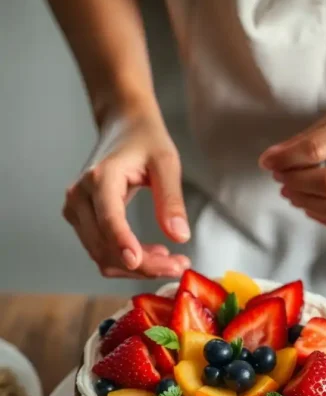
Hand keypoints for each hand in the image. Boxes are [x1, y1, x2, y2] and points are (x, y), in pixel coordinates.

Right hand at [63, 108, 190, 277]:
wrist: (123, 128)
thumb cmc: (145, 141)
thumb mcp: (166, 163)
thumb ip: (172, 200)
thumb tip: (180, 237)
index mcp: (100, 178)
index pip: (108, 218)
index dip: (122, 243)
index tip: (138, 262)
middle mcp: (80, 196)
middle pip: (106, 245)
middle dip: (143, 264)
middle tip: (180, 265)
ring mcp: (75, 211)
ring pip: (102, 256)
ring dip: (137, 268)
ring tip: (171, 261)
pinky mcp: (80, 221)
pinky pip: (101, 252)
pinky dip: (127, 261)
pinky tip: (152, 254)